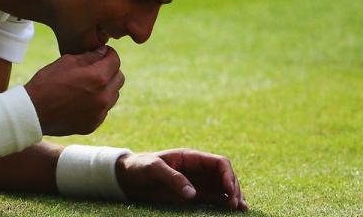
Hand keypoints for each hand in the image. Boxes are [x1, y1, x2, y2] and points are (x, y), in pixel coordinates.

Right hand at [24, 45, 123, 135]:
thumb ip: (89, 56)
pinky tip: (80, 101)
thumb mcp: (65, 62)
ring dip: (105, 88)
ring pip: (113, 95)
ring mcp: (100, 113)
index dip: (108, 54)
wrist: (33, 112)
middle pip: (119, 78)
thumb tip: (103, 52)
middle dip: (110, 71)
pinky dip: (97, 103)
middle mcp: (104, 96)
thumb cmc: (47, 83)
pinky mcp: (93, 124)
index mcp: (98, 78)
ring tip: (87, 86)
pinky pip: (103, 110)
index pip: (115, 60)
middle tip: (94, 69)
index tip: (101, 53)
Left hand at [117, 149, 246, 210]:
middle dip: (234, 188)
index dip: (228, 176)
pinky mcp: (194, 195)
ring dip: (234, 197)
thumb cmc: (139, 167)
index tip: (229, 191)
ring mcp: (198, 182)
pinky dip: (225, 203)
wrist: (128, 178)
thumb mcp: (153, 168)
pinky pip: (215, 198)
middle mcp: (198, 169)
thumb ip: (172, 178)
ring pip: (224, 188)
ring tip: (240, 209)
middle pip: (226, 176)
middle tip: (235, 204)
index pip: (219, 163)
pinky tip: (233, 210)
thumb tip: (193, 194)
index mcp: (191, 158)